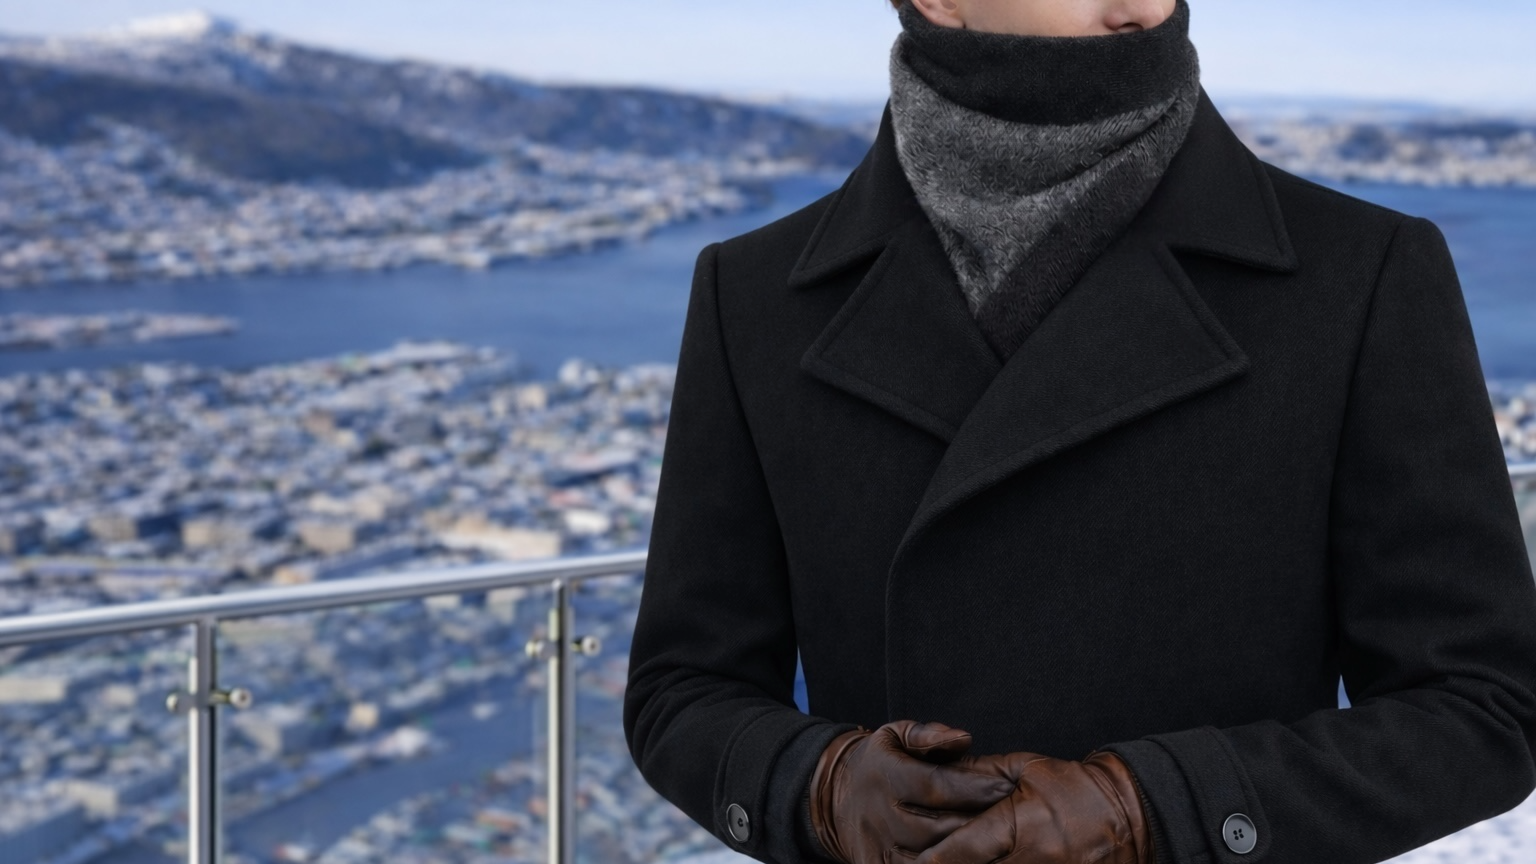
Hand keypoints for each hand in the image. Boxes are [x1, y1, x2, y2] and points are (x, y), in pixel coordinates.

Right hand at [808, 720, 1021, 863]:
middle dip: (981, 823)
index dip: (976, 787)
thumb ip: (928, 735)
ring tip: (1003, 845)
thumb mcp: (895, 735)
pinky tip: (977, 860)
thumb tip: (964, 738)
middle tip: (1018, 818)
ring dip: (969, 854)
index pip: (938, 785)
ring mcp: (878, 847)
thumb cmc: (879, 763)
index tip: (1009, 786)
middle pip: (939, 827)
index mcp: (886, 775)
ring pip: (932, 859)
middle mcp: (880, 814)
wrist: (832, 797)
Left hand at [896, 749, 1154, 863]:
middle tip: (909, 863)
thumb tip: (938, 779)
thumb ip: (978, 777)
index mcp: (1019, 826)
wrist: (1133, 816)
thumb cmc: (1076, 789)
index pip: (959, 851)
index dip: (929, 860)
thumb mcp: (1025, 770)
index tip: (907, 860)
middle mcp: (1030, 861)